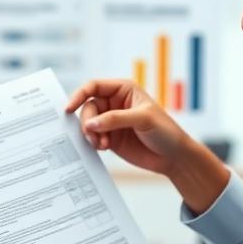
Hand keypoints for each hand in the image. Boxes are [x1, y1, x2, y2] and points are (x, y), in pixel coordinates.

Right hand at [65, 78, 190, 175]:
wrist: (174, 157)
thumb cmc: (165, 131)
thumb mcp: (142, 119)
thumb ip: (115, 119)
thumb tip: (90, 123)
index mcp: (123, 89)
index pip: (94, 86)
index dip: (79, 95)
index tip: (68, 109)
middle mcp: (115, 103)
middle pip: (88, 107)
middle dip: (87, 121)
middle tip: (93, 136)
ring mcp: (111, 121)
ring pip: (88, 123)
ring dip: (90, 134)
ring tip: (102, 144)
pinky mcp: (110, 138)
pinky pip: (92, 137)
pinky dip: (93, 142)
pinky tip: (104, 148)